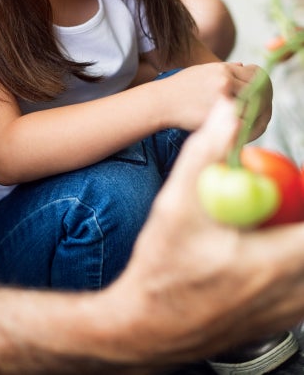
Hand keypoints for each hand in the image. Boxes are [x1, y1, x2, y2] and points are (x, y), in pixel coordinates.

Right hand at [107, 97, 303, 363]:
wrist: (149, 326)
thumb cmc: (162, 272)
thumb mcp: (175, 205)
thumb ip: (205, 154)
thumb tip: (226, 112)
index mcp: (275, 264)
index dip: (302, 195)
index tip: (290, 183)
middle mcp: (292, 293)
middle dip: (294, 212)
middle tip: (269, 201)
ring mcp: (291, 311)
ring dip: (291, 237)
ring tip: (255, 226)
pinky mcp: (283, 320)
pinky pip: (301, 283)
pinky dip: (288, 260)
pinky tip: (251, 252)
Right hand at [157, 62, 270, 135]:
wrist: (161, 101)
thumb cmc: (179, 88)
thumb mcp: (201, 71)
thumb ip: (224, 69)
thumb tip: (244, 66)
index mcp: (223, 69)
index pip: (256, 74)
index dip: (262, 85)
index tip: (260, 94)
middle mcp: (225, 80)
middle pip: (259, 91)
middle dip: (262, 102)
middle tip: (260, 112)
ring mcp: (223, 97)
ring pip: (254, 108)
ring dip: (257, 117)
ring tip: (253, 123)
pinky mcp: (219, 115)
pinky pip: (244, 123)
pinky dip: (249, 129)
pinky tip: (245, 130)